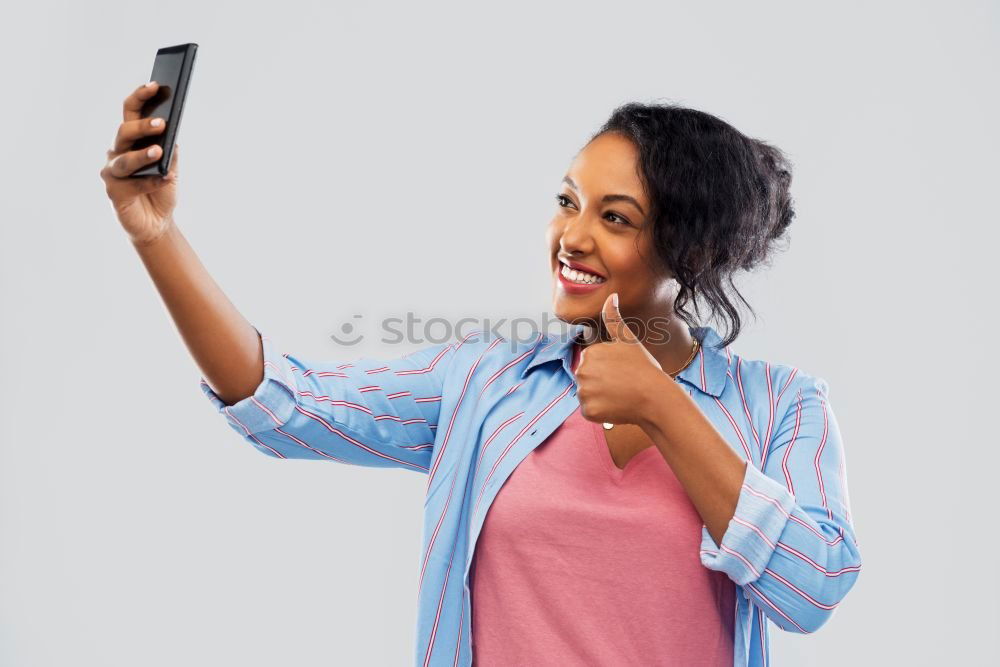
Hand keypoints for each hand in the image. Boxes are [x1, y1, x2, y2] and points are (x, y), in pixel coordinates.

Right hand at [99, 81, 180, 245]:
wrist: (158, 222)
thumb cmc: (161, 188)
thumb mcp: (171, 165)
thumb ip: (169, 148)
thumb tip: (171, 131)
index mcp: (131, 140)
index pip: (131, 112)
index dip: (140, 97)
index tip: (155, 85)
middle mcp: (117, 152)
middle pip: (124, 132)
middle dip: (142, 126)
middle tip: (161, 123)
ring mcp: (113, 172)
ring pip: (124, 159)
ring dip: (142, 154)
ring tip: (158, 152)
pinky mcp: (114, 192)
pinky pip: (132, 184)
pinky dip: (150, 182)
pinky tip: (165, 179)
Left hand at [575, 292, 670, 425]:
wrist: (655, 397)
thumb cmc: (644, 368)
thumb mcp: (628, 340)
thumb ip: (614, 318)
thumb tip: (611, 295)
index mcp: (589, 353)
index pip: (592, 364)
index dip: (608, 369)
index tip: (623, 371)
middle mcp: (581, 372)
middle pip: (587, 380)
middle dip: (602, 384)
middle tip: (622, 384)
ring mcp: (584, 392)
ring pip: (588, 396)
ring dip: (601, 398)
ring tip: (620, 396)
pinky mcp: (588, 411)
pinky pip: (590, 412)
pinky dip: (601, 412)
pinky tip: (616, 407)